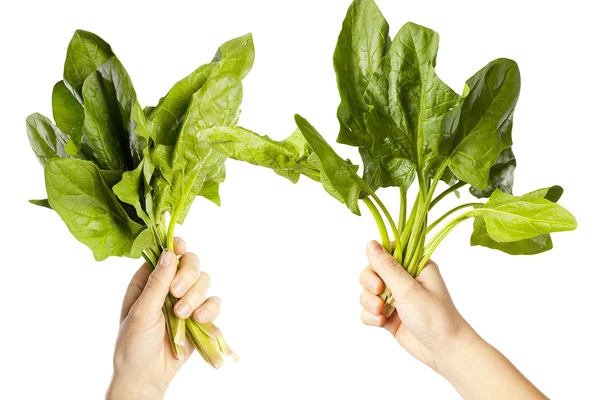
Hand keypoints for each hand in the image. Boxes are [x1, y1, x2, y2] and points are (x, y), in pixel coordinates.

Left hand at [106, 238, 221, 399]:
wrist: (147, 376)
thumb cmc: (133, 344)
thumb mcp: (141, 312)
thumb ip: (157, 283)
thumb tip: (169, 253)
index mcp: (149, 280)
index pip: (166, 253)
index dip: (175, 247)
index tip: (181, 248)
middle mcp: (169, 285)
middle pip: (191, 263)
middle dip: (188, 276)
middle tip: (176, 294)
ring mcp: (186, 300)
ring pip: (204, 281)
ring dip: (196, 296)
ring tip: (183, 316)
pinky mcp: (201, 315)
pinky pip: (214, 302)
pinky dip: (209, 309)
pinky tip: (198, 320)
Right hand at [358, 240, 470, 371]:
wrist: (443, 351)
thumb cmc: (434, 317)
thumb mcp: (409, 288)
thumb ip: (387, 267)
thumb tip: (370, 243)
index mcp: (415, 265)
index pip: (387, 251)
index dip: (377, 259)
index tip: (378, 271)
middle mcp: (404, 279)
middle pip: (372, 271)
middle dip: (370, 283)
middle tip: (379, 292)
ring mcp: (395, 298)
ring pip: (367, 291)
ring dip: (369, 302)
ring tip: (381, 313)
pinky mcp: (389, 315)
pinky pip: (368, 310)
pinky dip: (370, 316)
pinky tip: (381, 323)